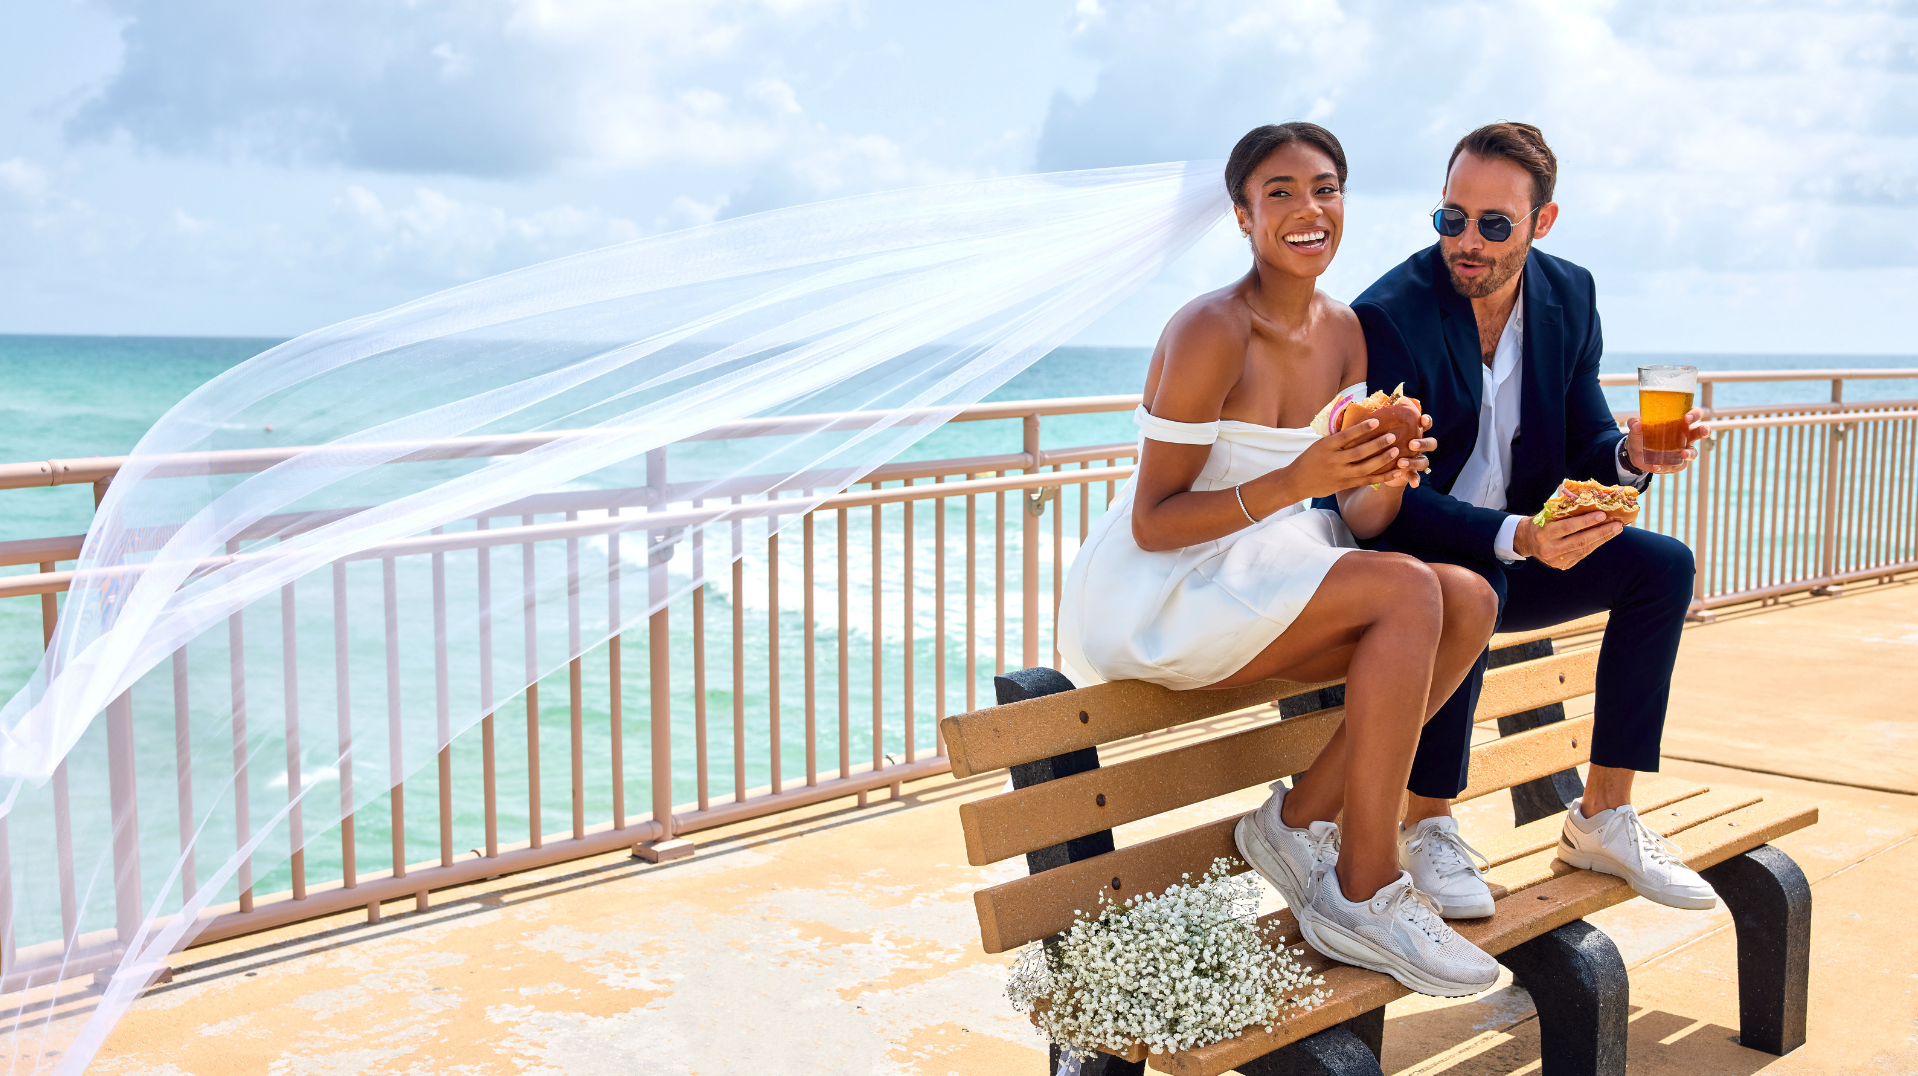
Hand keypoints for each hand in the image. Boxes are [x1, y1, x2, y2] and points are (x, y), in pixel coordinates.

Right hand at [1273, 418, 1405, 500]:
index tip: (1376, 421)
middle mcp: (1333, 460)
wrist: (1296, 482)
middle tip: (1392, 437)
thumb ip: (1336, 438)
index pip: (1345, 436)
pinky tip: (1395, 472)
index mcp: (1325, 447)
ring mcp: (1340, 474)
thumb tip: (1357, 425)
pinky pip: (1367, 480)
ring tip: (1396, 451)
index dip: (1361, 429)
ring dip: (1382, 460)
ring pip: (1365, 467)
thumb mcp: (1319, 445)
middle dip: (1377, 445)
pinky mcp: (1344, 484)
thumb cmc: (1309, 459)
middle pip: (1359, 452)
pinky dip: (1382, 477)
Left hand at [1373, 414, 1436, 489]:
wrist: (1378, 466)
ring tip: (1401, 462)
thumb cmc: (1378, 443)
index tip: (1422, 419)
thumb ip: (1378, 421)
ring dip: (1415, 462)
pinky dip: (1415, 479)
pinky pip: (1416, 476)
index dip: (1426, 421)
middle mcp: (1418, 446)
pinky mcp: (1411, 473)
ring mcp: (1416, 460)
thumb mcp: (1378, 431)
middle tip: (1411, 444)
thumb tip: (1364, 404)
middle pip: (1431, 443)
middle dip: (1423, 443)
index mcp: (1413, 432)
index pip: (1425, 424)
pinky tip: (1413, 483)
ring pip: (1425, 461)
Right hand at [1511, 509, 1621, 569]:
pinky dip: (1595, 545)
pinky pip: (1582, 555)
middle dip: (1601, 532)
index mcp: (1543, 534)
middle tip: (1617, 524)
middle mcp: (1549, 549)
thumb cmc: (1540, 522)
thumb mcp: (1546, 514)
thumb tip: (1587, 498)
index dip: (1586, 522)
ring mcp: (1555, 560)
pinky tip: (1604, 537)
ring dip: (1602, 539)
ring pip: (1584, 550)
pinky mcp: (1562, 565)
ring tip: (1616, 530)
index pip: (1568, 527)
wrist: (1525, 541)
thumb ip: (1564, 508)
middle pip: (1580, 541)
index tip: (1602, 515)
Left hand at [1626, 408, 1710, 473]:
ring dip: (1690, 453)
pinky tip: (1656, 467)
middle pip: (1700, 432)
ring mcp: (1682, 450)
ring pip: (1693, 452)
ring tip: (1683, 454)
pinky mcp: (1676, 464)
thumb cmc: (1641, 434)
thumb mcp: (1636, 427)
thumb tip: (1637, 424)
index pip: (1694, 414)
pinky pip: (1676, 466)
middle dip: (1704, 430)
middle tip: (1702, 430)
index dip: (1695, 414)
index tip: (1687, 417)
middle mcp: (1685, 436)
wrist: (1634, 452)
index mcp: (1679, 422)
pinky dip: (1667, 467)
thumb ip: (1634, 423)